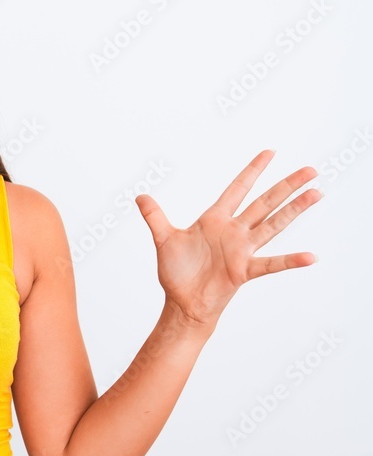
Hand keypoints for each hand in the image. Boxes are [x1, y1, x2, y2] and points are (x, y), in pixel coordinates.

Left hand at [134, 149, 321, 332]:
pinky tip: (310, 257)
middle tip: (310, 169)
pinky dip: (289, 261)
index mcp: (215, 220)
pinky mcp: (243, 271)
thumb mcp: (164, 238)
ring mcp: (241, 250)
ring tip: (317, 193)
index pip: (238, 189)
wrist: (182, 303)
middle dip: (286, 185)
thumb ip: (155, 216)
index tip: (270, 152)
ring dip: (295, 210)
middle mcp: (233, 232)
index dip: (253, 171)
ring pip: (273, 225)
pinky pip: (270, 264)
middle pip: (264, 202)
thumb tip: (139, 196)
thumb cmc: (177, 272)